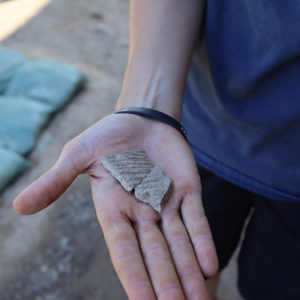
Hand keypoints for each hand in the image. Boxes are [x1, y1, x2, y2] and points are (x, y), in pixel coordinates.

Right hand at [13, 113, 217, 298]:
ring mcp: (167, 202)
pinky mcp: (187, 190)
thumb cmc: (107, 135)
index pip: (123, 249)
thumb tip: (19, 206)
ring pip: (178, 243)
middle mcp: (141, 212)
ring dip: (189, 270)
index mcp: (114, 209)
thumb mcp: (77, 155)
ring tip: (200, 299)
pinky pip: (196, 219)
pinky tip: (211, 265)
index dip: (133, 276)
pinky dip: (203, 240)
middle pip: (154, 254)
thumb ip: (56, 181)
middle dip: (166, 283)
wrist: (141, 119)